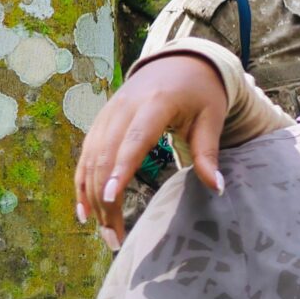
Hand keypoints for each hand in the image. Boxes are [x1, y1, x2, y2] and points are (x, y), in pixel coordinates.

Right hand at [75, 52, 227, 247]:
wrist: (179, 62)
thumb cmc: (200, 93)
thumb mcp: (211, 117)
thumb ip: (208, 152)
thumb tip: (217, 188)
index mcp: (155, 104)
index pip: (134, 139)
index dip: (120, 168)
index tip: (110, 197)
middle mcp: (124, 108)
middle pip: (107, 156)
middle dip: (106, 198)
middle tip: (115, 236)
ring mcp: (108, 114)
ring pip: (91, 158)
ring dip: (92, 197)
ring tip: (104, 231)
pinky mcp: (101, 122)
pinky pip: (86, 155)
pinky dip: (82, 183)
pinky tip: (85, 211)